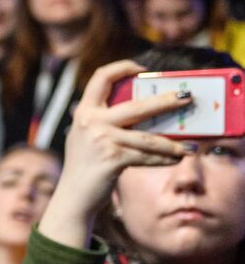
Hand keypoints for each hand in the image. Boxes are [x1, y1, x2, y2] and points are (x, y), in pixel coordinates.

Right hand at [37, 60, 194, 247]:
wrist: (73, 196)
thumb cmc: (85, 165)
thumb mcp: (87, 136)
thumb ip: (105, 121)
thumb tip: (145, 112)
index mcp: (84, 111)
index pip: (101, 77)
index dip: (122, 67)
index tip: (144, 70)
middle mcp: (91, 122)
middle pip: (136, 106)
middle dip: (166, 100)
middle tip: (187, 97)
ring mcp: (102, 140)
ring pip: (148, 137)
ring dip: (173, 142)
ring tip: (190, 144)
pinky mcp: (113, 159)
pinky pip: (147, 156)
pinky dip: (164, 159)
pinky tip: (177, 158)